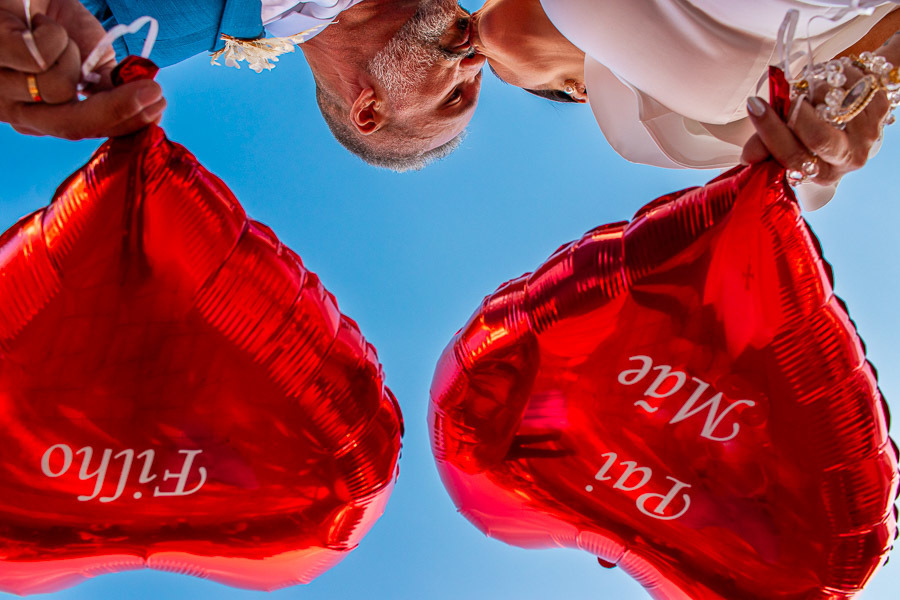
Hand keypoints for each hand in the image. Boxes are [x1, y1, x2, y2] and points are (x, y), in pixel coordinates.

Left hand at [0, 0, 164, 139]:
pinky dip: (51, 35)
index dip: (126, 123)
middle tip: (152, 91)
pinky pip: (37, 57)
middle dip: (118, 108)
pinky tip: (38, 24)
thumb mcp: (91, 59)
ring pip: (56, 88)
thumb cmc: (54, 25)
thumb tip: (148, 108)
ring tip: (55, 34)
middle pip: (72, 125)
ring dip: (70, 53)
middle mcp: (17, 110)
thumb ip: (110, 87)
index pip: (86, 132)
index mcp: (42, 119)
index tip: (159, 105)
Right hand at [740, 33, 899, 186]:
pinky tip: (832, 82)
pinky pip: (850, 86)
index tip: (756, 108)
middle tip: (784, 96)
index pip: (796, 160)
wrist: (853, 104)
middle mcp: (848, 159)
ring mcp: (867, 134)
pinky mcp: (880, 108)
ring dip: (815, 92)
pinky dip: (834, 78)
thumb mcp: (789, 139)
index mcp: (822, 174)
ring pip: (832, 105)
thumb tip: (747, 157)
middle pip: (817, 139)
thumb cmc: (814, 124)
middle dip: (793, 112)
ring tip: (811, 92)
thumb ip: (767, 145)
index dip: (773, 135)